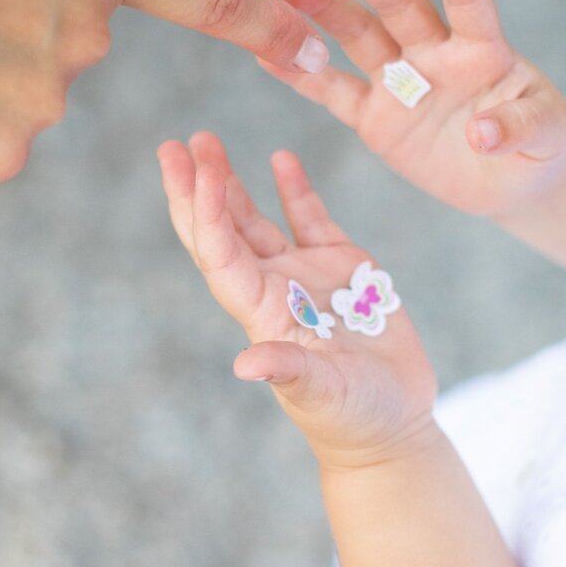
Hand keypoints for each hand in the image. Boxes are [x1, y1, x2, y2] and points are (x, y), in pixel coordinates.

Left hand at [158, 131, 436, 468]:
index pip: (221, 255)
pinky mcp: (342, 268)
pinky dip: (294, 189)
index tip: (197, 170)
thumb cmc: (354, 418)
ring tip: (206, 141)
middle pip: (222, 230)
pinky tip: (280, 158)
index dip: (206, 213)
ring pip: (255, 220)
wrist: (391, 425)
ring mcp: (304, 275)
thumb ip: (288, 373)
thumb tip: (245, 365)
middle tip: (174, 145)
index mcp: (261, 313)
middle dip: (196, 188)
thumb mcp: (322, 395)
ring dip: (229, 183)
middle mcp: (273, 288)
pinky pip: (309, 219)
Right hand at [260, 0, 565, 220]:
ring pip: (358, 39)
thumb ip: (520, 127)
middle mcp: (436, 54)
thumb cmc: (542, 146)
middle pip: (399, 8)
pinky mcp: (375, 118)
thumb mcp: (548, 138)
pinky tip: (265, 54)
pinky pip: (332, 92)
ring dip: (324, 12)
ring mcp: (402, 83)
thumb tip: (482, 133)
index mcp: (483, 49)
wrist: (512, 178)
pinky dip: (299, 75)